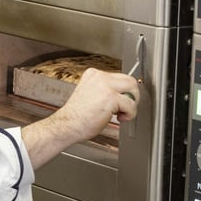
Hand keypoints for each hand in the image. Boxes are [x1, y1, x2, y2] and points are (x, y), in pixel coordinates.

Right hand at [21, 68, 139, 168]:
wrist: (67, 125)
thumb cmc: (77, 116)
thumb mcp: (90, 94)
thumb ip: (105, 90)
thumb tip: (123, 93)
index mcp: (93, 74)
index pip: (119, 77)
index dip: (123, 91)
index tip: (120, 102)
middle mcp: (100, 77)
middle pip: (129, 80)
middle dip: (132, 96)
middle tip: (125, 108)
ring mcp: (105, 86)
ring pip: (133, 89)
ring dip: (132, 104)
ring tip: (122, 113)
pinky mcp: (111, 98)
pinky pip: (131, 104)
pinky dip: (130, 114)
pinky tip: (120, 118)